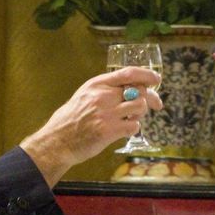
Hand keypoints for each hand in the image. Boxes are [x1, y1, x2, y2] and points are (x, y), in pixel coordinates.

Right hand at [20, 66, 162, 185]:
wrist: (58, 141)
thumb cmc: (71, 119)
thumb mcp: (84, 95)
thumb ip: (105, 89)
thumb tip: (132, 88)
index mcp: (97, 84)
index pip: (128, 73)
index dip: (146, 75)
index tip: (156, 79)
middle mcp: (103, 96)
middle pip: (139, 90)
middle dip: (152, 98)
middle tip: (156, 104)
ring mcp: (107, 113)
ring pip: (140, 107)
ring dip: (141, 113)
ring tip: (132, 118)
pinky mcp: (109, 131)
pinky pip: (134, 126)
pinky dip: (133, 128)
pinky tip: (125, 130)